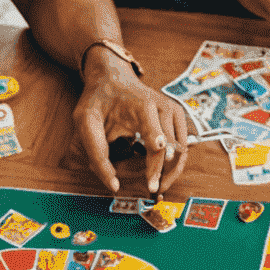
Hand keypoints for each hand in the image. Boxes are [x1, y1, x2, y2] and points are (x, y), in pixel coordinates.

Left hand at [74, 50, 192, 194]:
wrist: (112, 77)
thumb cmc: (99, 100)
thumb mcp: (86, 123)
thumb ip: (98, 154)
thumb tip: (114, 185)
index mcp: (144, 106)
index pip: (158, 142)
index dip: (155, 167)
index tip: (151, 186)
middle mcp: (165, 107)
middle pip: (175, 151)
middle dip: (167, 175)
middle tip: (154, 192)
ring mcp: (174, 111)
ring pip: (182, 151)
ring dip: (172, 172)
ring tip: (157, 185)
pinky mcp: (177, 117)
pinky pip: (182, 146)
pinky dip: (173, 162)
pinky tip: (160, 172)